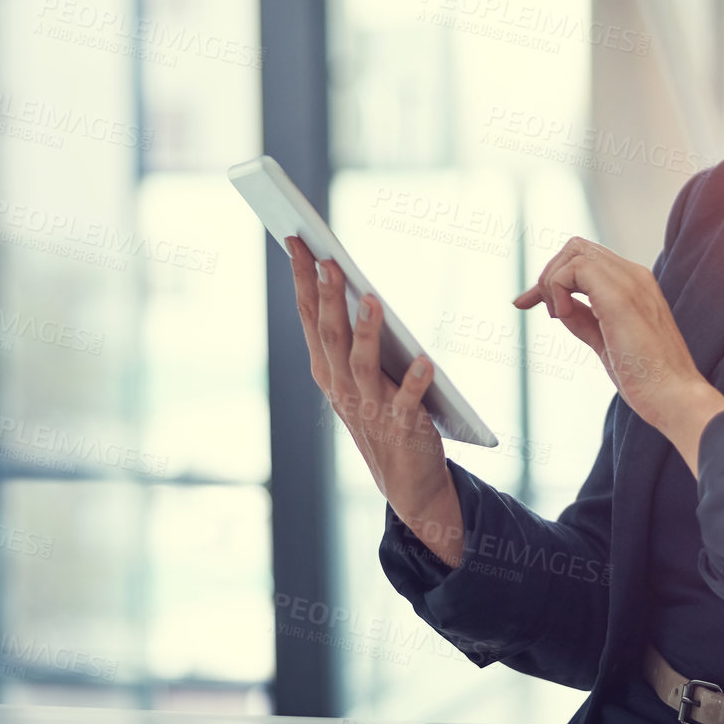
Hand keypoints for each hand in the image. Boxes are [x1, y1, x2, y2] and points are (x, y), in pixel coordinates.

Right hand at [285, 237, 464, 565]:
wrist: (407, 482)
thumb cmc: (382, 416)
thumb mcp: (357, 376)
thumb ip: (348, 335)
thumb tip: (344, 281)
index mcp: (327, 371)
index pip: (310, 316)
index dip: (303, 279)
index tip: (297, 241)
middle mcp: (342, 388)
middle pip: (331, 335)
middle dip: (328, 297)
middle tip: (327, 260)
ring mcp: (371, 409)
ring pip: (362, 364)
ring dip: (366, 332)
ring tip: (372, 300)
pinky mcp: (404, 428)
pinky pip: (408, 402)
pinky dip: (415, 382)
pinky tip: (426, 361)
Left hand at [512, 237, 723, 468]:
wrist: (674, 397)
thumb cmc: (647, 378)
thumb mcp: (606, 341)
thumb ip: (585, 319)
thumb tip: (559, 307)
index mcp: (635, 285)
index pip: (585, 260)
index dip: (552, 278)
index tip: (526, 302)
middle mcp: (634, 276)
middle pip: (576, 247)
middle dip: (549, 275)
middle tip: (548, 311)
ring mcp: (629, 281)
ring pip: (573, 251)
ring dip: (552, 282)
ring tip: (560, 316)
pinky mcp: (619, 295)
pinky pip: (573, 268)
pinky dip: (558, 290)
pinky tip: (565, 317)